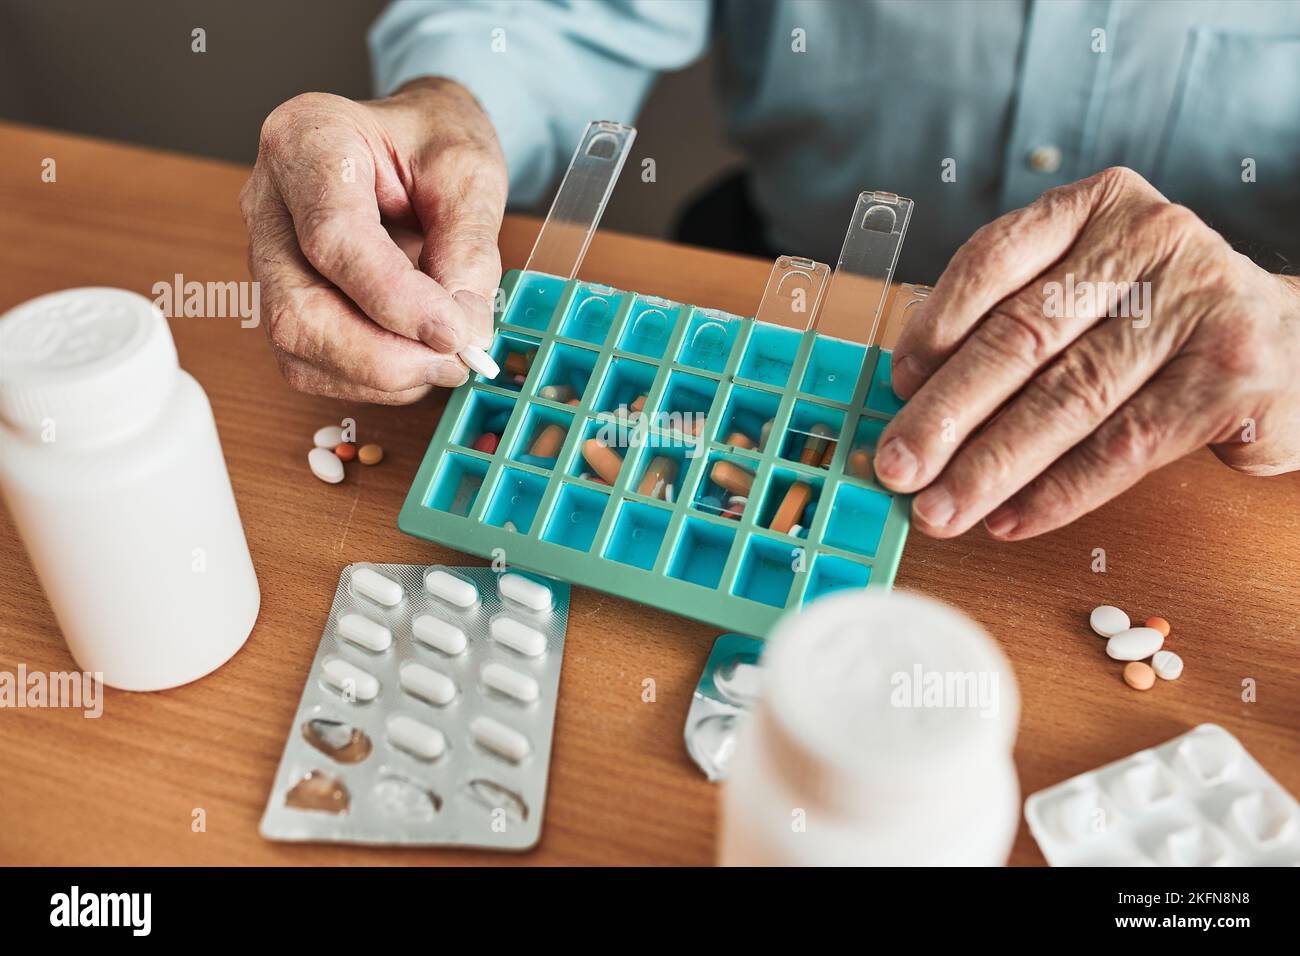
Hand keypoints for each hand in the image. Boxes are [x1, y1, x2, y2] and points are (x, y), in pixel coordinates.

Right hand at [239, 78, 506, 402]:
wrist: (415, 144)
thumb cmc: (435, 145)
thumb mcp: (470, 175)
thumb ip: (468, 250)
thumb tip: (462, 333)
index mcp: (307, 141)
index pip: (333, 239)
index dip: (396, 300)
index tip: (454, 333)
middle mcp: (269, 201)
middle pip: (298, 309)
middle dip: (382, 356)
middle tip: (454, 360)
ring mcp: (266, 255)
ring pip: (297, 345)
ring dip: (379, 375)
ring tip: (442, 356)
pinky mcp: (282, 297)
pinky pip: (308, 361)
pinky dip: (369, 378)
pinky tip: (414, 358)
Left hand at [874, 166, 1299, 539]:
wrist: (1292, 345)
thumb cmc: (1159, 320)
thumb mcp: (1090, 290)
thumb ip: (1014, 320)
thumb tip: (915, 401)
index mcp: (1097, 207)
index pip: (994, 259)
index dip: (934, 328)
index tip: (896, 387)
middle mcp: (1148, 241)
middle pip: (1022, 337)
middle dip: (947, 413)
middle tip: (897, 467)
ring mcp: (1195, 306)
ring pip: (1068, 398)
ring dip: (991, 466)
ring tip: (939, 509)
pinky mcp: (1230, 379)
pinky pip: (1122, 446)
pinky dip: (1057, 491)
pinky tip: (1009, 519)